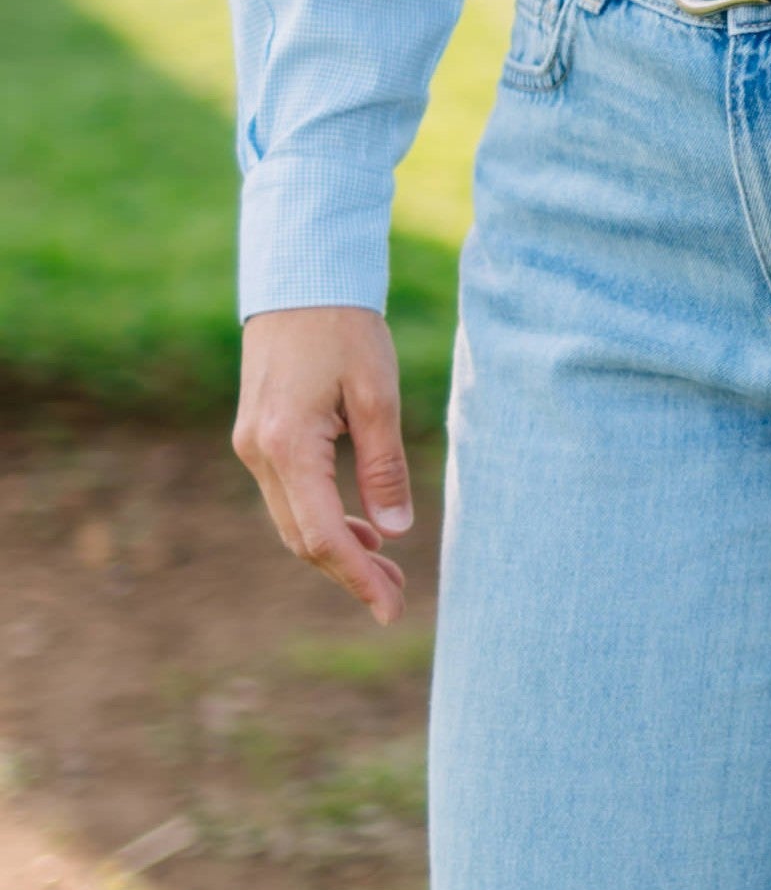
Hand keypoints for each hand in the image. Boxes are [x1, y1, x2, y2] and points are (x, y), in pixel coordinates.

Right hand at [234, 305, 417, 625]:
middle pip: (301, 538)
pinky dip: (322, 520)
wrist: (300, 279)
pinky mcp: (258, 436)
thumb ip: (384, 465)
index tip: (391, 610)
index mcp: (287, 444)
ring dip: (336, 550)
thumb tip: (395, 532)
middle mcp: (257, 452)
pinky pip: (289, 496)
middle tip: (398, 597)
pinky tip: (362, 530)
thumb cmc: (345, 328)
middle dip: (350, 573)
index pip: (321, 534)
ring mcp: (251, 445)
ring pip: (292, 521)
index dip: (357, 578)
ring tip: (388, 571)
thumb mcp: (379, 394)